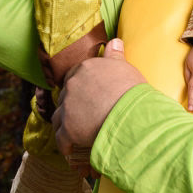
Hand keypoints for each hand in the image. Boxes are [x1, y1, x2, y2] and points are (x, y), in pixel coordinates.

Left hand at [52, 39, 142, 166]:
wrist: (133, 116)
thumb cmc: (133, 92)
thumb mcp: (125, 68)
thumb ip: (116, 55)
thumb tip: (114, 41)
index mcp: (85, 69)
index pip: (75, 77)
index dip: (80, 89)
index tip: (87, 97)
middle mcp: (72, 85)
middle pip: (65, 96)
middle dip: (71, 106)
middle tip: (82, 117)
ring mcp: (68, 107)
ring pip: (58, 117)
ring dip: (64, 125)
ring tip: (74, 135)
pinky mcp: (67, 130)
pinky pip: (61, 139)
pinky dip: (65, 146)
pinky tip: (71, 151)